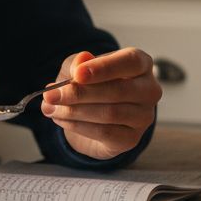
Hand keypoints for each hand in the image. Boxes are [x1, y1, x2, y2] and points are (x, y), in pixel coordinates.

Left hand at [41, 48, 161, 159]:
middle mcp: (149, 90)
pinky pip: (104, 132)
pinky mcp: (132, 138)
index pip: (130, 61)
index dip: (104, 67)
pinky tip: (61, 119)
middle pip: (118, 91)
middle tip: (51, 95)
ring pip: (109, 113)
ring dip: (74, 111)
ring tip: (51, 108)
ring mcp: (144, 116)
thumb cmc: (92, 85)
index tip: (78, 74)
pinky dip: (78, 126)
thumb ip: (78, 64)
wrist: (94, 117)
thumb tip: (81, 61)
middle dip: (80, 93)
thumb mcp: (80, 69)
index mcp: (141, 64)